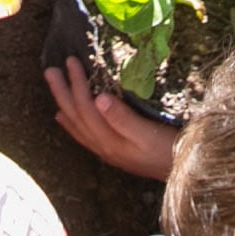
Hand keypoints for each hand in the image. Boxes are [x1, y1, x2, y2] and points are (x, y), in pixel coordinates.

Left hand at [45, 58, 177, 178]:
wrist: (184, 174)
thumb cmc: (169, 151)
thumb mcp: (148, 133)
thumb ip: (123, 119)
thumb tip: (99, 98)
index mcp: (110, 140)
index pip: (86, 108)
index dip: (77, 84)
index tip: (71, 61)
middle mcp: (103, 147)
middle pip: (77, 117)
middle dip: (62, 92)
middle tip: (50, 70)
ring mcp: (107, 152)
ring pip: (78, 126)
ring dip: (64, 105)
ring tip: (54, 87)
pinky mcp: (114, 152)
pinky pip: (84, 136)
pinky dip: (72, 125)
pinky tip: (63, 118)